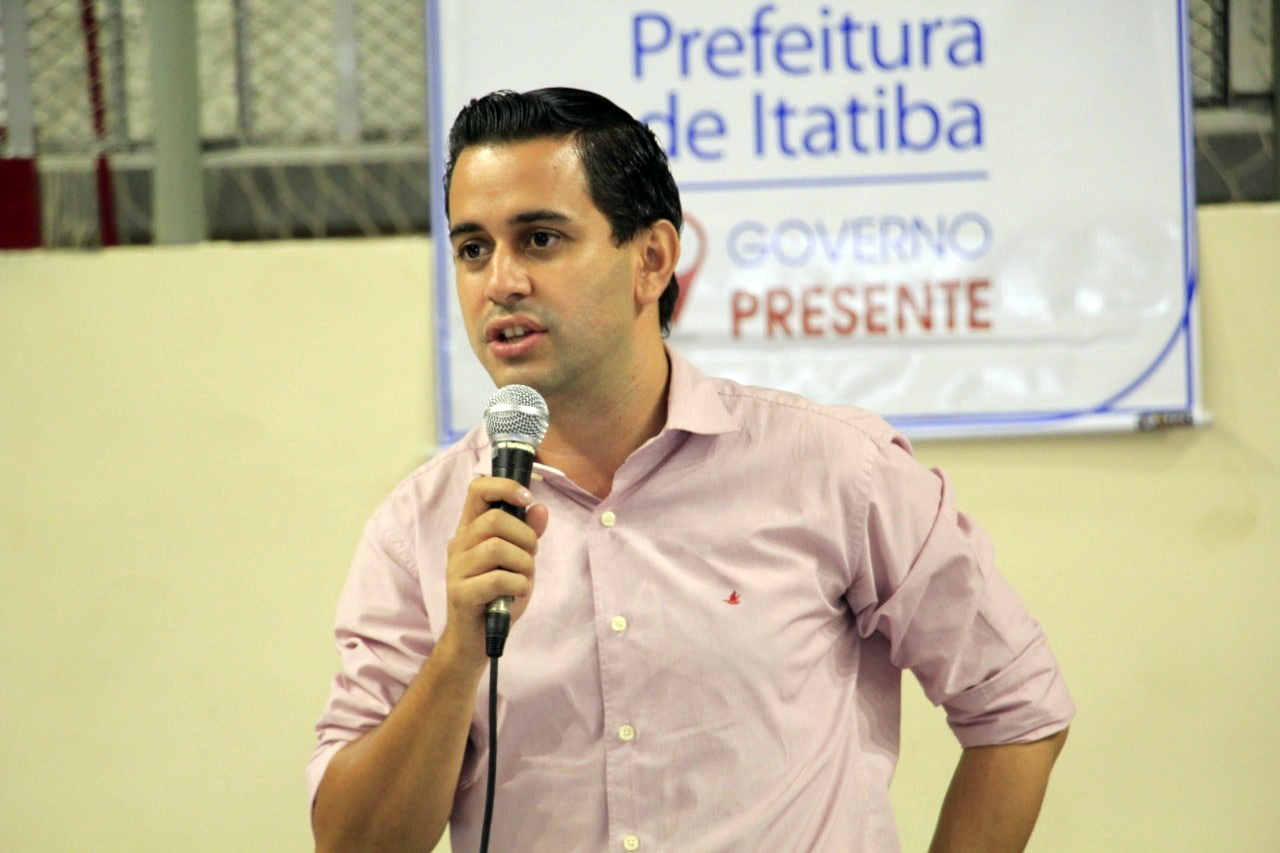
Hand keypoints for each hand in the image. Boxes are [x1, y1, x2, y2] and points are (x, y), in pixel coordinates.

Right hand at [439, 476, 548, 670]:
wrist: (476, 640)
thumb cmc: (498, 596)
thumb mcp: (519, 561)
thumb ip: (527, 534)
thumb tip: (540, 509)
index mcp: (470, 531)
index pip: (478, 489)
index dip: (504, 486)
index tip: (526, 498)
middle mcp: (459, 545)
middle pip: (494, 519)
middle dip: (525, 537)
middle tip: (529, 557)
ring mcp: (456, 569)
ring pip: (497, 548)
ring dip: (523, 564)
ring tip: (522, 578)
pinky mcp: (461, 593)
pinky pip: (499, 578)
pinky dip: (519, 585)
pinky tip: (516, 594)